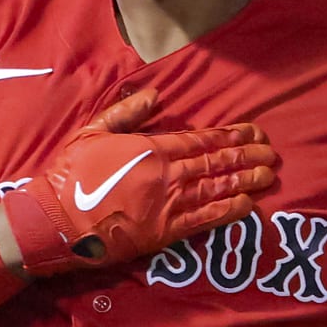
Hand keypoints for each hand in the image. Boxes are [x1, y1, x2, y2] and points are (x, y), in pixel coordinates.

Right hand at [2, 89, 277, 275]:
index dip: (230, 135)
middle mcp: (166, 175)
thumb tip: (156, 94)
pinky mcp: (164, 232)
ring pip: (216, 189)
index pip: (200, 140)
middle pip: (216, 162)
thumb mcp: (93, 132)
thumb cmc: (71, 174)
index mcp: (151, 149)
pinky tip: (248, 205)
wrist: (55, 220)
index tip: (254, 131)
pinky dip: (228, 212)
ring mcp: (168, 205)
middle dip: (246, 156)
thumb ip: (127, 113)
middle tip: (272, 152)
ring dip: (245, 181)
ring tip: (268, 175)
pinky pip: (204, 220)